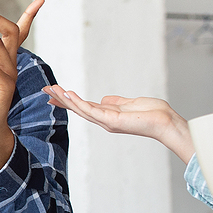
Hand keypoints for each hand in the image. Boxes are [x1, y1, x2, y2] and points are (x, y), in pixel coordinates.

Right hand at [43, 86, 193, 160]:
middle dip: (61, 99)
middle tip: (46, 89)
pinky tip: (68, 94)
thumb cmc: (154, 114)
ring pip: (80, 109)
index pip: (84, 107)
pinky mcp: (111, 120)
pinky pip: (91, 110)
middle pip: (78, 108)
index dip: (69, 100)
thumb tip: (104, 99)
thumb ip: (116, 102)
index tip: (56, 93)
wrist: (166, 123)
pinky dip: (78, 102)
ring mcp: (106, 121)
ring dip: (65, 99)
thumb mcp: (131, 103)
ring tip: (52, 89)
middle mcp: (104, 120)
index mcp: (108, 115)